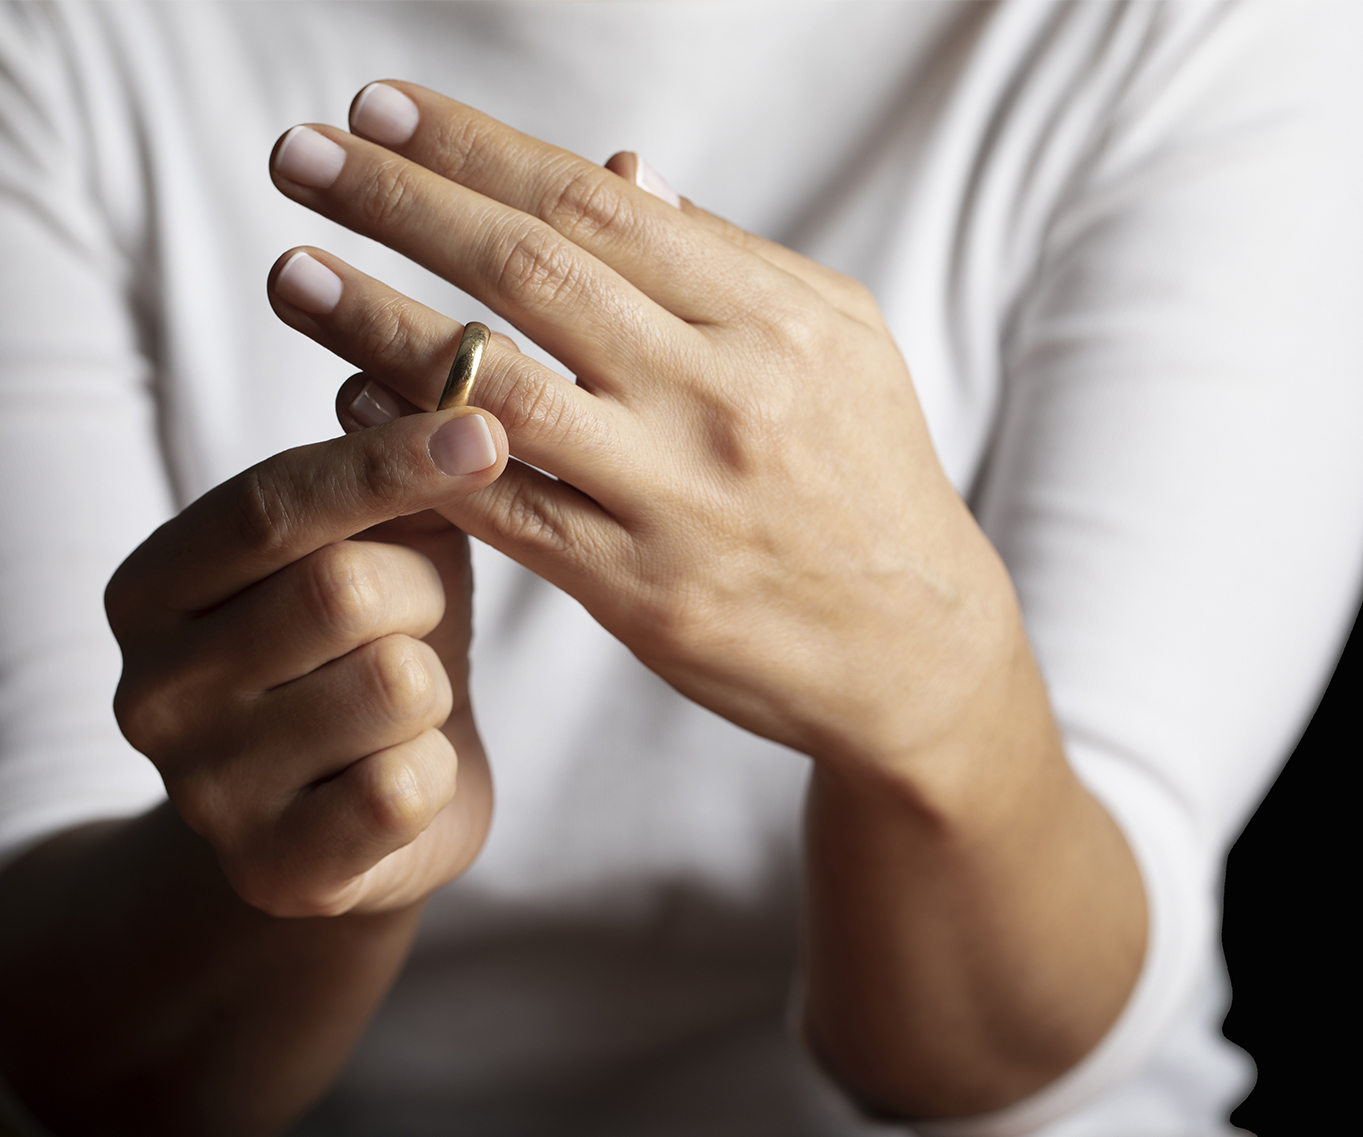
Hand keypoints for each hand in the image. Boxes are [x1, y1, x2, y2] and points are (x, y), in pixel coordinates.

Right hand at [106, 407, 506, 915]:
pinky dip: (436, 771)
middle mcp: (151, 689)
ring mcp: (203, 790)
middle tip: (420, 614)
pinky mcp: (275, 871)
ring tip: (406, 702)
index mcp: (154, 586)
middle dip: (421, 593)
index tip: (483, 429)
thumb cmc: (371, 649)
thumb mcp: (375, 547)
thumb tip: (415, 365)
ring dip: (435, 685)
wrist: (358, 820)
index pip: (270, 505)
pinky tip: (405, 774)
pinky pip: (406, 787)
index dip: (384, 464)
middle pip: (341, 590)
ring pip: (391, 685)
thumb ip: (384, 472)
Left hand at [267, 83, 1024, 796]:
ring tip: (291, 271)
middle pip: (534, 275)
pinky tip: (350, 403)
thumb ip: (726, 260)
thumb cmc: (871, 476)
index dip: (477, 149)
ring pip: (496, 392)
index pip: (599, 208)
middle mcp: (723, 398)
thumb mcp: (839, 343)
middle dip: (402, 204)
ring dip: (376, 323)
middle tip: (299, 154)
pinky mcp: (639, 593)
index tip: (380, 108)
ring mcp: (677, 498)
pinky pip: (500, 509)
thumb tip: (619, 172)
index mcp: (773, 321)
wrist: (915, 646)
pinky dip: (416, 452)